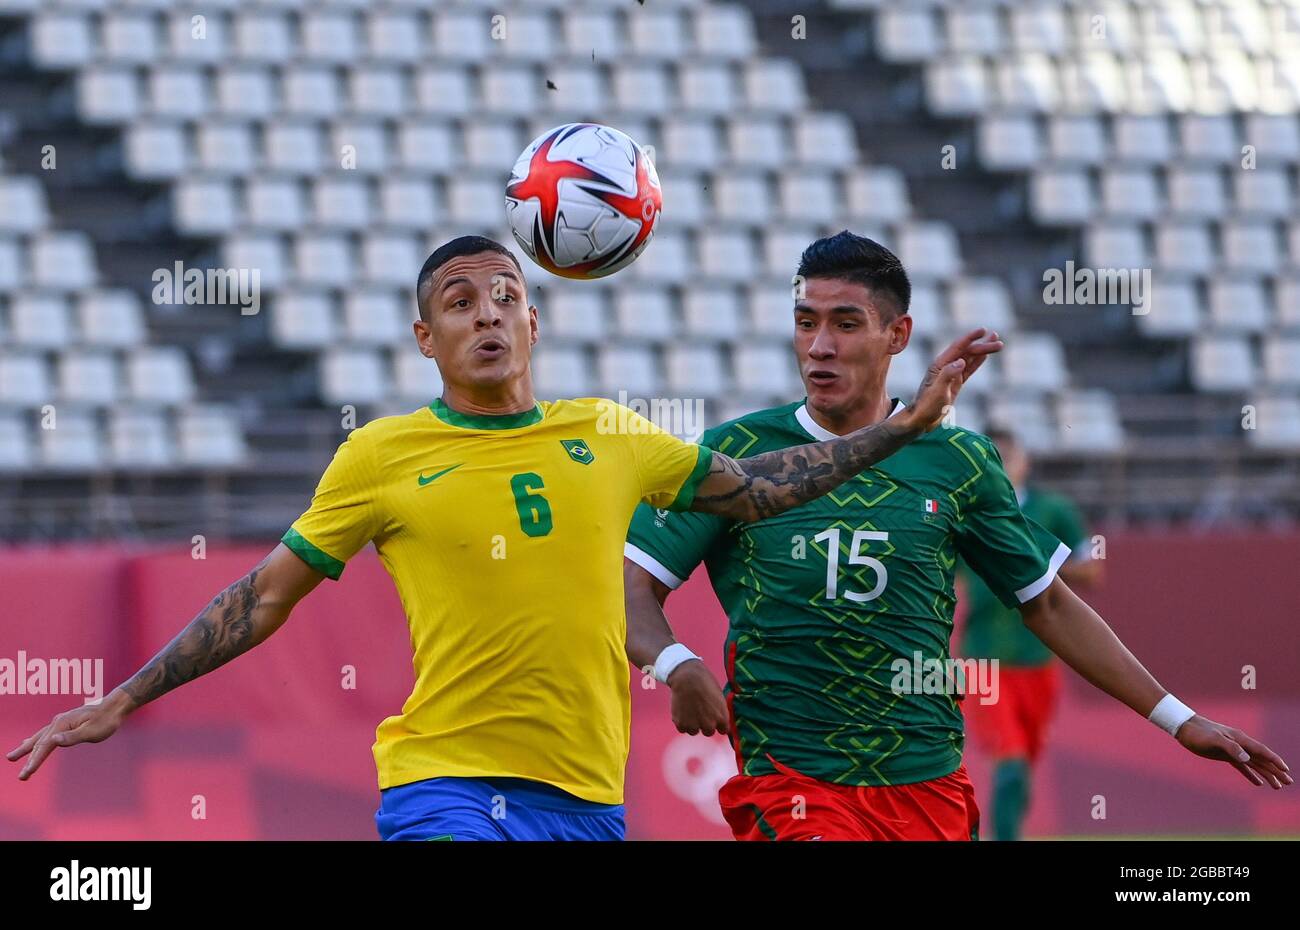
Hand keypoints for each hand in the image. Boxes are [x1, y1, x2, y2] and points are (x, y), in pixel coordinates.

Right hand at [6, 688, 134, 779]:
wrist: (115, 705)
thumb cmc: (106, 720)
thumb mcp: (92, 731)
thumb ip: (72, 737)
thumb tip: (53, 740)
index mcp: (62, 724)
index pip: (44, 746)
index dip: (34, 761)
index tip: (25, 774)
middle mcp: (58, 722)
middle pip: (38, 743)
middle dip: (27, 759)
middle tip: (21, 776)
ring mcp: (60, 721)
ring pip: (39, 737)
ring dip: (26, 748)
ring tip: (12, 757)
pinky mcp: (65, 723)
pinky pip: (45, 734)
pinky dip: (35, 740)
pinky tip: (30, 742)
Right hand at [667, 660, 728, 736]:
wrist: (687, 677)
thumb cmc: (705, 682)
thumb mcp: (719, 697)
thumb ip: (720, 712)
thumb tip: (718, 721)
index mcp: (722, 718)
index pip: (723, 730)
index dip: (718, 722)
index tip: (713, 715)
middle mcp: (709, 725)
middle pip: (708, 731)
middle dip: (704, 723)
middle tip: (699, 709)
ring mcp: (695, 726)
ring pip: (694, 731)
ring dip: (691, 723)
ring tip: (689, 707)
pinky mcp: (681, 724)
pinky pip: (682, 728)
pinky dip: (681, 721)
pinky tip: (682, 708)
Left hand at [903, 328, 1002, 432]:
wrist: (921, 420)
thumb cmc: (927, 406)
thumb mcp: (938, 391)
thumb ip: (948, 375)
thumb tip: (961, 361)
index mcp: (939, 365)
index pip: (958, 347)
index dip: (971, 337)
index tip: (984, 330)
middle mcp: (945, 367)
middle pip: (966, 352)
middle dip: (982, 345)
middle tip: (999, 341)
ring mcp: (950, 375)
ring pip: (969, 359)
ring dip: (982, 351)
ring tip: (996, 343)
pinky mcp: (954, 384)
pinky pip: (968, 370)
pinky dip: (977, 362)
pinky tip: (985, 356)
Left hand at [1175, 715, 1291, 788]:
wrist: (1184, 728)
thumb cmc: (1198, 733)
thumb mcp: (1214, 739)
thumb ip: (1231, 747)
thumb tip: (1247, 758)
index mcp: (1240, 739)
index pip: (1262, 751)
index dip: (1274, 760)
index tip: (1286, 770)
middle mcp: (1240, 745)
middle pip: (1262, 759)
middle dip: (1276, 771)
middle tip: (1288, 782)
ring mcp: (1233, 750)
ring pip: (1255, 764)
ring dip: (1267, 774)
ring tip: (1278, 786)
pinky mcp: (1225, 755)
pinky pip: (1242, 766)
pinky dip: (1251, 774)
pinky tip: (1258, 783)